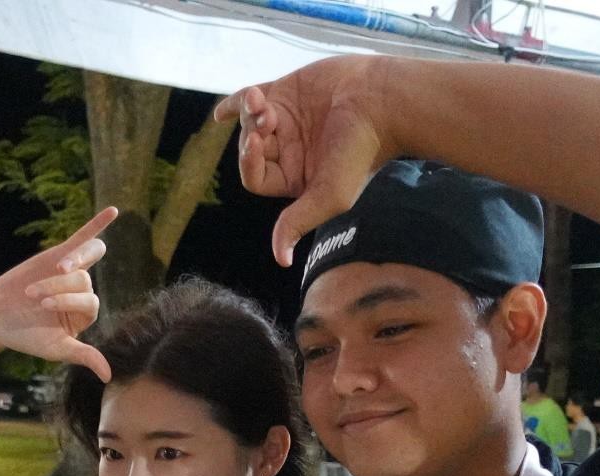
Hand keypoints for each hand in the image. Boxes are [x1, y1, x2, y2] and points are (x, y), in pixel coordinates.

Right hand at [0, 207, 117, 380]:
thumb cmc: (27, 337)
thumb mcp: (55, 350)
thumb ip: (83, 356)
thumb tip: (109, 376)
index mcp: (85, 313)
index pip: (90, 301)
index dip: (68, 301)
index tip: (42, 307)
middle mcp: (83, 291)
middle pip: (85, 280)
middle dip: (60, 288)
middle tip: (36, 298)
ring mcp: (72, 271)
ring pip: (84, 260)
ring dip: (72, 262)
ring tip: (56, 267)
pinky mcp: (58, 254)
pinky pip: (84, 237)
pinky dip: (98, 224)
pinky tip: (113, 211)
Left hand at [214, 57, 397, 266]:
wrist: (379, 102)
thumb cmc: (359, 152)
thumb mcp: (330, 196)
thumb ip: (298, 222)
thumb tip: (281, 260)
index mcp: (294, 178)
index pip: (255, 178)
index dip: (249, 162)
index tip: (256, 143)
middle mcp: (288, 151)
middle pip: (250, 150)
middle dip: (250, 135)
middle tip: (268, 120)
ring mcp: (286, 121)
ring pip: (250, 122)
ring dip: (248, 113)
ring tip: (262, 103)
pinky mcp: (288, 91)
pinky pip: (251, 98)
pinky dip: (235, 104)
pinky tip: (221, 113)